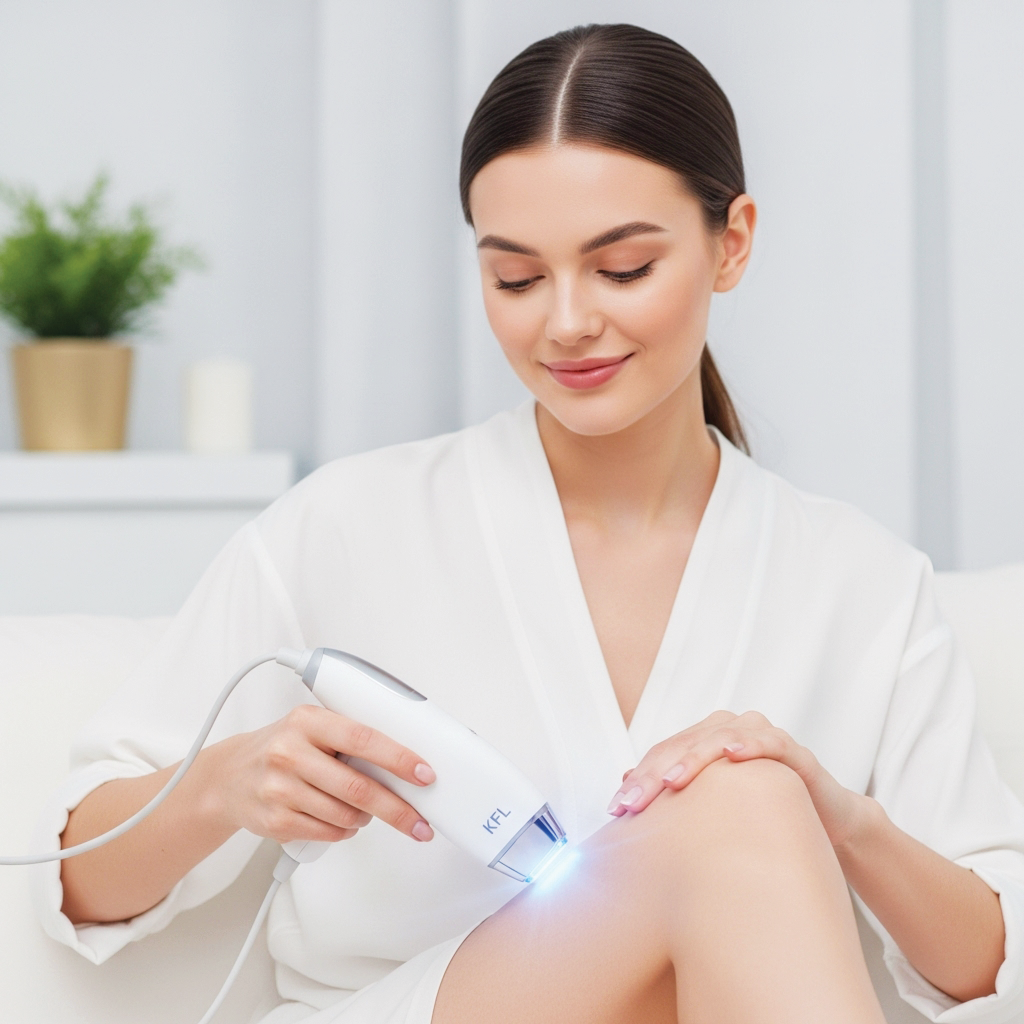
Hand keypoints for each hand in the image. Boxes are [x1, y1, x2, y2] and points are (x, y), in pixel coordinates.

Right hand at [212, 703, 435, 846]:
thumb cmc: (281, 747)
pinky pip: (327, 833)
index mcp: (307, 721)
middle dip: (396, 808)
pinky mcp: (275, 822)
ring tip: (365, 810)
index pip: (363, 738)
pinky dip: (345, 831)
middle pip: (358, 787)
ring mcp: (279, 789)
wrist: (228, 777)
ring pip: (345, 815)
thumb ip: (349, 738)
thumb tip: (403, 761)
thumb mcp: (311, 727)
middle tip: (419, 821)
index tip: (424, 773)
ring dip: (366, 818)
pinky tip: (341, 820)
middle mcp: (289, 752)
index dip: (398, 758)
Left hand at [608, 710, 868, 847]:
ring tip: (672, 779)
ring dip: (695, 756)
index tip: (615, 809)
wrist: (825, 826)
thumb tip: (623, 783)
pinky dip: (751, 744)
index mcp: (705, 740)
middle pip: (684, 745)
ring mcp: (762, 737)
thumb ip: (671, 790)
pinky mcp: (795, 754)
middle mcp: (730, 730)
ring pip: (720, 737)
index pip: (663, 754)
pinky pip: (772, 742)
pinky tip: (733, 753)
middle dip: (655, 774)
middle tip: (633, 803)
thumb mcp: (710, 807)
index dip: (638, 778)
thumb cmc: (760, 814)